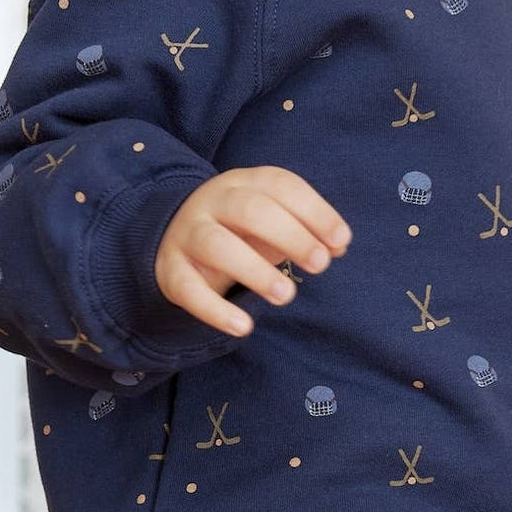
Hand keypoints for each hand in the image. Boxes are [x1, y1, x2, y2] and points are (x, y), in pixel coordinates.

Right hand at [155, 166, 350, 338]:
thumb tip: (338, 247)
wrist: (174, 237)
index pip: (281, 186)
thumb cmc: (240, 230)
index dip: (315, 211)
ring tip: (286, 296)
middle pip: (251, 209)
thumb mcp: (273, 225)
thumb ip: (306, 232)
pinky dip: (215, 310)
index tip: (341, 241)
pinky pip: (188, 288)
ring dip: (255, 270)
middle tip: (320, 265)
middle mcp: (214, 202)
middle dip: (290, 235)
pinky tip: (243, 327)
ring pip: (216, 245)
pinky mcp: (170, 269)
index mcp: (245, 183)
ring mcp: (187, 234)